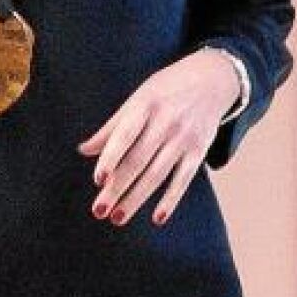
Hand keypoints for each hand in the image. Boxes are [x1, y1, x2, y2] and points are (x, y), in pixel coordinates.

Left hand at [78, 48, 240, 225]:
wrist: (212, 78)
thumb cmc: (165, 91)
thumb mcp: (137, 99)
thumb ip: (112, 127)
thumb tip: (84, 150)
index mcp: (145, 106)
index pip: (125, 136)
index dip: (111, 158)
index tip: (98, 180)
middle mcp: (166, 123)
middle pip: (138, 161)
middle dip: (117, 188)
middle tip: (99, 211)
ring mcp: (184, 138)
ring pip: (157, 174)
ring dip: (137, 199)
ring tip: (117, 218)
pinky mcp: (199, 150)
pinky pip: (184, 179)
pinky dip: (171, 199)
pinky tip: (158, 218)